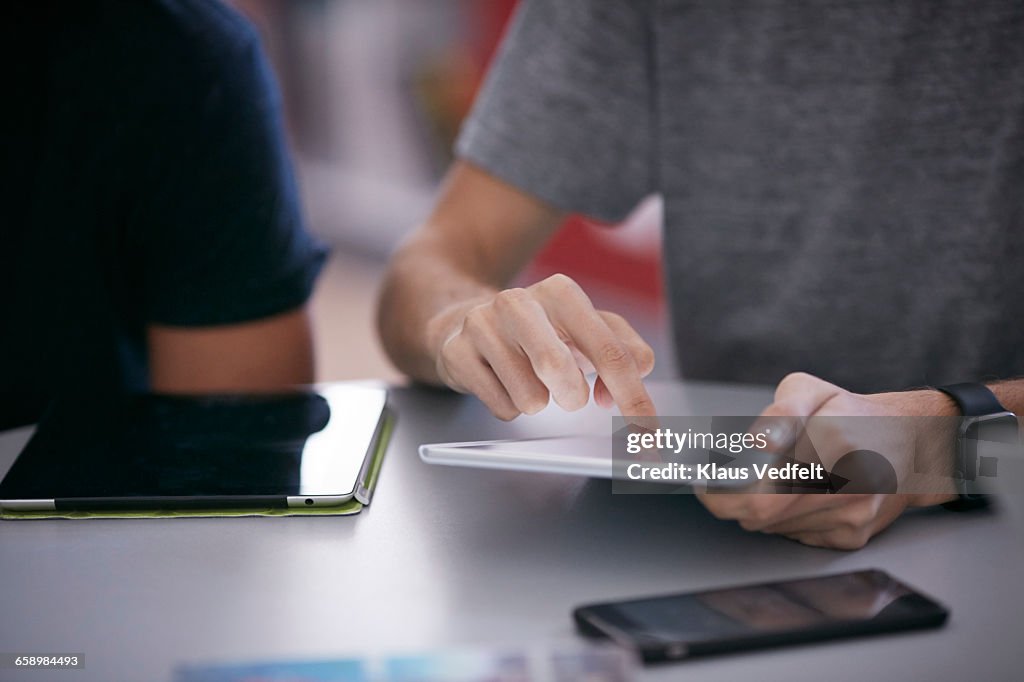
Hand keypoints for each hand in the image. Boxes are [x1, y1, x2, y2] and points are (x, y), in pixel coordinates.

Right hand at [427, 274, 655, 419]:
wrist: (463, 322)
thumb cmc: (538, 331)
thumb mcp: (585, 329)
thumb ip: (623, 349)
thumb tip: (628, 381)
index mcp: (560, 293)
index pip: (610, 352)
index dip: (633, 398)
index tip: (647, 434)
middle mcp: (518, 302)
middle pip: (560, 370)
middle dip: (572, 397)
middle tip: (569, 395)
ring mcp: (481, 326)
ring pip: (530, 398)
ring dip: (537, 402)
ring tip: (526, 379)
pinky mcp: (456, 353)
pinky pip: (501, 407)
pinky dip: (510, 407)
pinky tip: (500, 382)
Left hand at [698, 372, 958, 549]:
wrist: (914, 445)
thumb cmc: (852, 413)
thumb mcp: (812, 391)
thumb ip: (780, 412)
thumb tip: (758, 442)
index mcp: (833, 444)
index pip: (758, 491)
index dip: (721, 494)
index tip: (704, 483)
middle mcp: (846, 487)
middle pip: (761, 516)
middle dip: (732, 502)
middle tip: (721, 484)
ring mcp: (851, 517)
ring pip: (775, 528)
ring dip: (760, 509)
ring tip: (772, 479)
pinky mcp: (852, 536)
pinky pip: (797, 535)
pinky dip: (785, 518)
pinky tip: (798, 495)